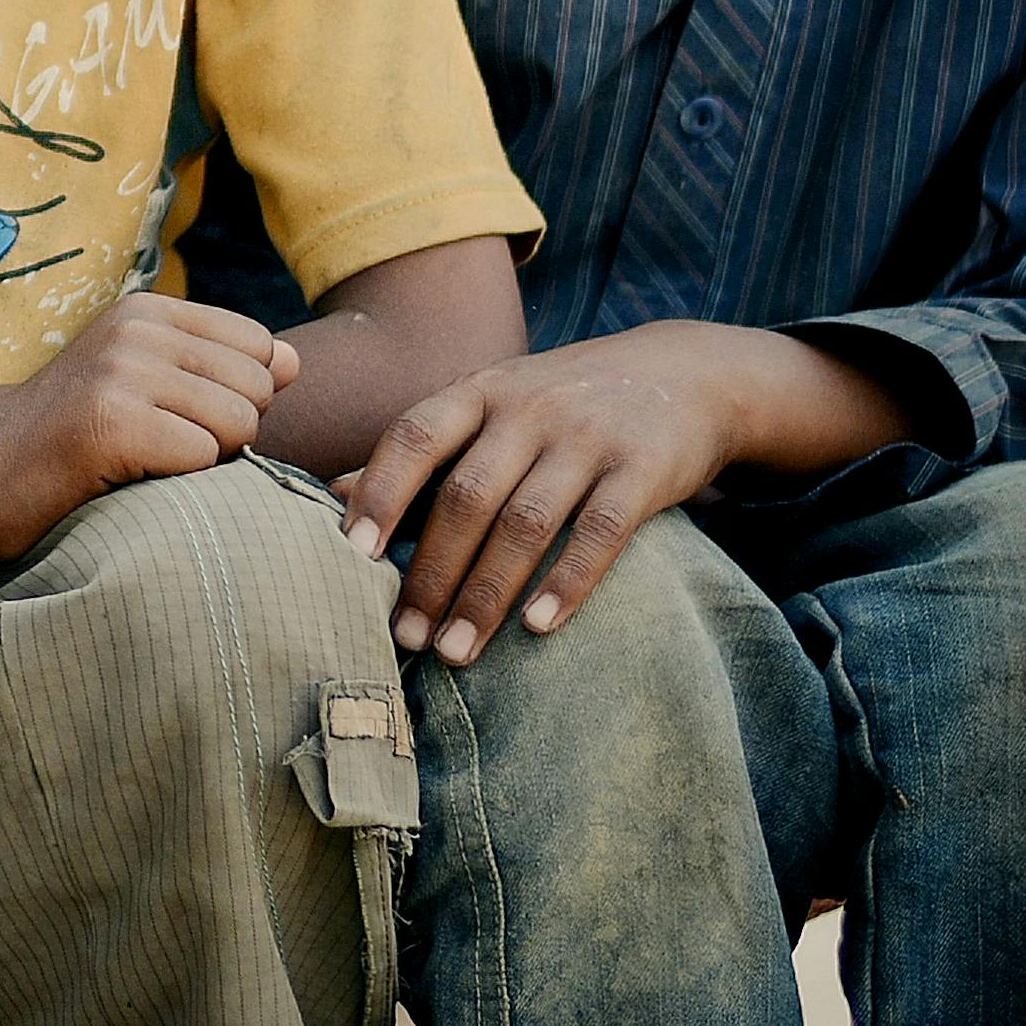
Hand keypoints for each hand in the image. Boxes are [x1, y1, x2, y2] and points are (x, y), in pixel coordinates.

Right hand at [0, 294, 299, 559]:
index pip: (261, 347)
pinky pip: (202, 460)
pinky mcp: (111, 422)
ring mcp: (122, 372)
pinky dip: (177, 482)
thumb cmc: (71, 436)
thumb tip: (295, 362)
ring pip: (239, 425)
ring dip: (205, 461)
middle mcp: (137, 329)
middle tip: (160, 446)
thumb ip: (220, 367)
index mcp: (149, 310)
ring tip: (145, 460)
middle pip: (258, 389)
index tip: (179, 418)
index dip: (239, 396)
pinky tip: (127, 476)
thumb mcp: (146, 380)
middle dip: (228, 432)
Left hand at [337, 322, 874, 665]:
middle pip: (466, 496)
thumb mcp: (493, 403)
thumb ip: (424, 448)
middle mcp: (529, 408)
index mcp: (480, 391)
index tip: (350, 557)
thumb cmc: (564, 402)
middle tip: (403, 637)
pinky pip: (601, 532)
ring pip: (525, 522)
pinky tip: (538, 628)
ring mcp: (589, 437)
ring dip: (486, 594)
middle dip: (430, 573)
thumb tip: (336, 495)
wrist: (689, 373)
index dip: (381, 494)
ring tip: (456, 652)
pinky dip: (567, 582)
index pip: (415, 436)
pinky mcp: (644, 469)